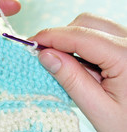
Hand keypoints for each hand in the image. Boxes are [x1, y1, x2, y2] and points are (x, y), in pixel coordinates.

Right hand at [29, 13, 126, 131]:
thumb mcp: (97, 109)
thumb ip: (71, 79)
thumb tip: (45, 55)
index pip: (81, 36)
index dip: (51, 37)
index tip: (30, 43)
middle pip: (87, 23)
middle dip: (61, 36)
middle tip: (44, 55)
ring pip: (94, 26)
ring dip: (72, 40)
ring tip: (64, 65)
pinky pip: (102, 35)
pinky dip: (84, 45)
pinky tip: (80, 65)